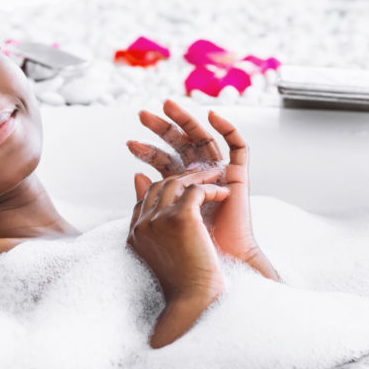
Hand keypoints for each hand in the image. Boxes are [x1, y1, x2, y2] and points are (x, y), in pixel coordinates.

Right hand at [127, 169, 227, 302]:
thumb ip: (163, 233)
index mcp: (135, 235)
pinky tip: (225, 194)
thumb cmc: (186, 287)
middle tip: (205, 175)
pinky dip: (212, 188)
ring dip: (200, 177)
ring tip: (219, 176)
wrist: (194, 302)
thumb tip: (170, 215)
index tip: (188, 187)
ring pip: (177, 183)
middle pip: (159, 186)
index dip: (165, 189)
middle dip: (183, 177)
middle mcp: (142, 225)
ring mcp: (158, 219)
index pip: (145, 200)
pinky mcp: (180, 217)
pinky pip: (196, 190)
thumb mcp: (168, 257)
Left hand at [128, 100, 279, 280]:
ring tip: (168, 105)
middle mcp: (201, 177)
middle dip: (162, 128)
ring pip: (203, 139)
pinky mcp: (239, 176)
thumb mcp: (163, 217)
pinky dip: (228, 129)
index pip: (164, 161)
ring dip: (187, 120)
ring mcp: (220, 174)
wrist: (219, 263)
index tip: (129, 144)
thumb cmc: (191, 249)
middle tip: (142, 115)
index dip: (147, 151)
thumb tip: (135, 175)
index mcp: (183, 187)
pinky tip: (213, 116)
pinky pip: (238, 147)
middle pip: (181, 145)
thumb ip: (152, 196)